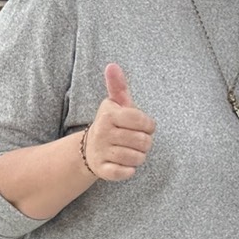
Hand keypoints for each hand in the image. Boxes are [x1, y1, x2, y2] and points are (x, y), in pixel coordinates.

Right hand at [84, 64, 156, 181]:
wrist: (89, 149)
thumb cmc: (112, 123)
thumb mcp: (116, 103)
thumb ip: (118, 85)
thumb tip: (112, 65)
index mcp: (110, 115)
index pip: (145, 122)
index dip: (149, 126)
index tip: (142, 126)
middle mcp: (103, 133)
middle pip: (144, 142)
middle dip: (145, 142)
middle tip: (135, 140)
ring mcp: (101, 152)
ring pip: (137, 158)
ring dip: (139, 156)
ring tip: (130, 151)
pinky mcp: (101, 170)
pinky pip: (125, 173)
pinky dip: (129, 170)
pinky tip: (124, 164)